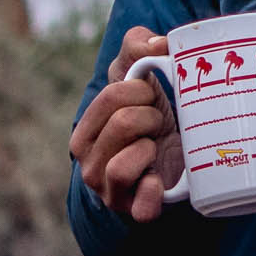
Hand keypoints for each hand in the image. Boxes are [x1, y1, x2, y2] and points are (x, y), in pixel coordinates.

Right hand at [69, 26, 184, 222]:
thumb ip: (137, 46)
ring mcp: (112, 192)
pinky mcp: (136, 211)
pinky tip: (157, 180)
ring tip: (156, 145)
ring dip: (150, 146)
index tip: (150, 95)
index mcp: (83, 134)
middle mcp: (90, 166)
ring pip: (122, 165)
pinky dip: (151, 194)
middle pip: (122, 125)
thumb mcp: (137, 76)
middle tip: (157, 120)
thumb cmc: (148, 113)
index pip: (110, 98)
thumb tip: (157, 44)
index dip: (140, 90)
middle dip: (150, 115)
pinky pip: (140, 207)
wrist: (172, 156)